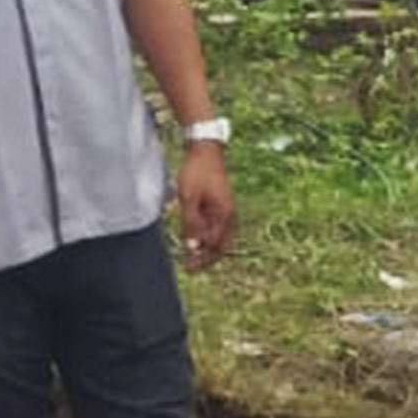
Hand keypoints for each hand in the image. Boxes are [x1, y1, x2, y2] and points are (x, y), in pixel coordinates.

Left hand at [174, 142, 236, 269]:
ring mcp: (227, 210)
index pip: (215, 246)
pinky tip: (196, 238)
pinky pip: (217, 227)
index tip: (188, 267)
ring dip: (207, 248)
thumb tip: (192, 248)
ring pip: (220, 237)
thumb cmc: (196, 172)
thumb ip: (191, 224)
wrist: (205, 149)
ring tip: (192, 256)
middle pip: (221, 246)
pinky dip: (207, 236)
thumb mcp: (188, 198)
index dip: (202, 259)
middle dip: (207, 259)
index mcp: (224, 215)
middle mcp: (229, 215)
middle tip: (191, 268)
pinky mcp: (222, 205)